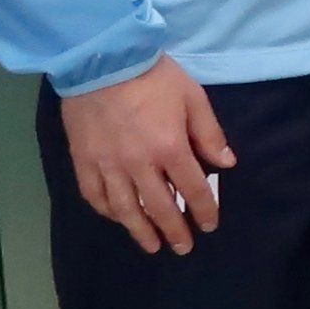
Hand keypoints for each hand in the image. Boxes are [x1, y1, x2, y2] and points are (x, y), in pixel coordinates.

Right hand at [60, 59, 235, 256]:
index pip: (194, 190)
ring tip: (151, 246)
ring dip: (140, 231)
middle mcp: (139, 165)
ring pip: (125, 209)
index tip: (209, 226)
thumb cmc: (153, 76)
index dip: (204, 211)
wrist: (100, 60)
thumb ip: (209, 134)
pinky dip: (107, 211)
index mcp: (170, 148)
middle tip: (183, 248)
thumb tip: (226, 164)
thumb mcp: (193, 97)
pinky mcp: (83, 161)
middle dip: (174, 231)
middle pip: (160, 207)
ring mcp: (107, 165)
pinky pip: (94, 195)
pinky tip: (118, 218)